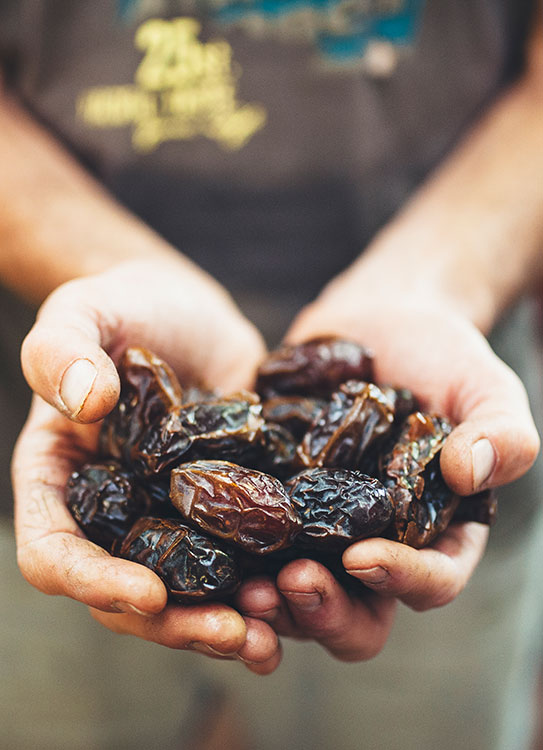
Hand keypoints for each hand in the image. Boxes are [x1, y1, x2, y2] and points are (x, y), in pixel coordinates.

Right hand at [12, 259, 279, 673]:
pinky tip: (311, 590)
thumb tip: (85, 401)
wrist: (183, 308)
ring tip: (278, 637)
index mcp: (62, 483)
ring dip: (231, 620)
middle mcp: (117, 514)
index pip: (54, 551)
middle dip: (179, 624)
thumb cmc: (120, 305)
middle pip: (130, 596)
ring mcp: (173, 516)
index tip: (148, 592)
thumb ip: (62, 351)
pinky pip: (243, 554)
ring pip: (191, 591)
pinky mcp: (228, 505)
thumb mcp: (81, 313)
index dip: (93, 582)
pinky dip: (271, 580)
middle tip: (237, 634)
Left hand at [236, 291, 538, 661]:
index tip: (362, 558)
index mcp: (435, 535)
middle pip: (356, 611)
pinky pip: (251, 539)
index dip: (400, 580)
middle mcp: (376, 544)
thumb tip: (469, 471)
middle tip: (289, 582)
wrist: (384, 320)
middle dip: (323, 610)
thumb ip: (500, 433)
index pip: (430, 580)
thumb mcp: (487, 389)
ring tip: (241, 582)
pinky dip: (230, 550)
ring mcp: (319, 528)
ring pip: (295, 591)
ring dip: (270, 600)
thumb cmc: (445, 357)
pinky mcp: (274, 499)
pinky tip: (202, 535)